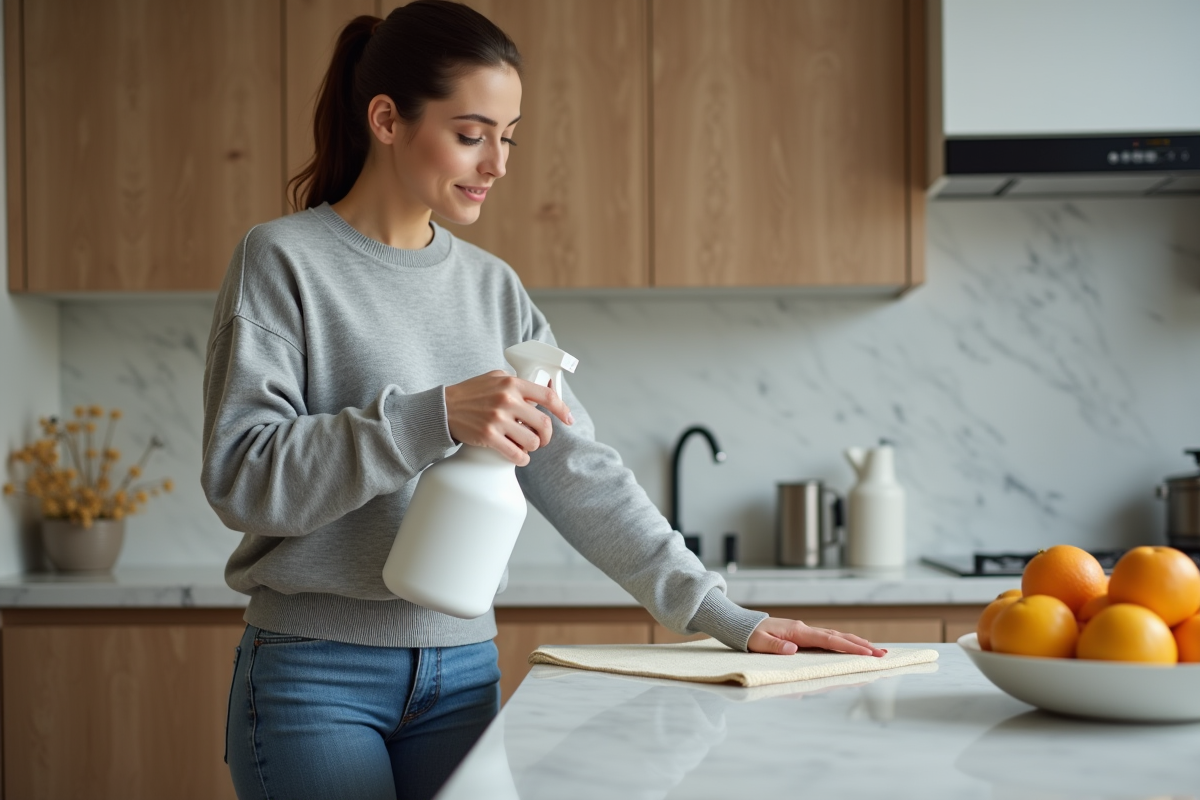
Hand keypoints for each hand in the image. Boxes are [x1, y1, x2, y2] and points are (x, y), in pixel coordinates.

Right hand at [444, 371, 573, 465]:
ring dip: (532, 447)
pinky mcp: (489, 436)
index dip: (562, 409)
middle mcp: (507, 400)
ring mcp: (498, 419)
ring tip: (524, 446)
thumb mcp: (494, 377)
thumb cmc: (470, 393)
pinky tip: (519, 457)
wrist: (443, 408)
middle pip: (543, 424)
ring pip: (532, 441)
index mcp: (512, 383)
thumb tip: (537, 392)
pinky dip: (521, 459)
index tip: (568, 419)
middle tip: (541, 439)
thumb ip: (515, 382)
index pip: (547, 396)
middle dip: (546, 436)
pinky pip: (516, 454)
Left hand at [747, 617, 886, 656]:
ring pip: (835, 637)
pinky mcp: (802, 635)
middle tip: (882, 654)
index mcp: (797, 632)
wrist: (741, 624)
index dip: (849, 647)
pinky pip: (827, 639)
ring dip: (856, 643)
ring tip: (876, 651)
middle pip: (838, 637)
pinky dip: (843, 643)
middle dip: (861, 645)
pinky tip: (852, 647)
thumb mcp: (758, 643)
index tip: (867, 653)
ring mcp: (805, 631)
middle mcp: (804, 630)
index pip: (828, 640)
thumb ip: (775, 647)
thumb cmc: (749, 635)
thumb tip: (793, 649)